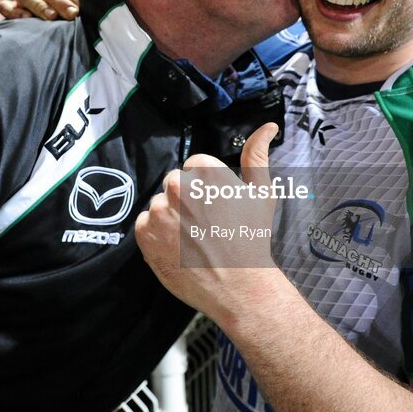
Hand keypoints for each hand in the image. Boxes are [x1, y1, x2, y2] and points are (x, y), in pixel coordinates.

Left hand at [135, 123, 283, 323]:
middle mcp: (176, 187)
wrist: (239, 285)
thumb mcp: (261, 192)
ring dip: (171, 217)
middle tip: (206, 226)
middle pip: (175, 185)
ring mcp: (157, 211)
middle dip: (187, 200)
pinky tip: (178, 247)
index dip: (207, 188)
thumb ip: (258, 155)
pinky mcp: (144, 235)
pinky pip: (144, 225)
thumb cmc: (252, 237)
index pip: (194, 167)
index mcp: (202, 171)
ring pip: (160, 205)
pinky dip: (156, 235)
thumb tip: (268, 126)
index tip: (217, 208)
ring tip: (193, 239)